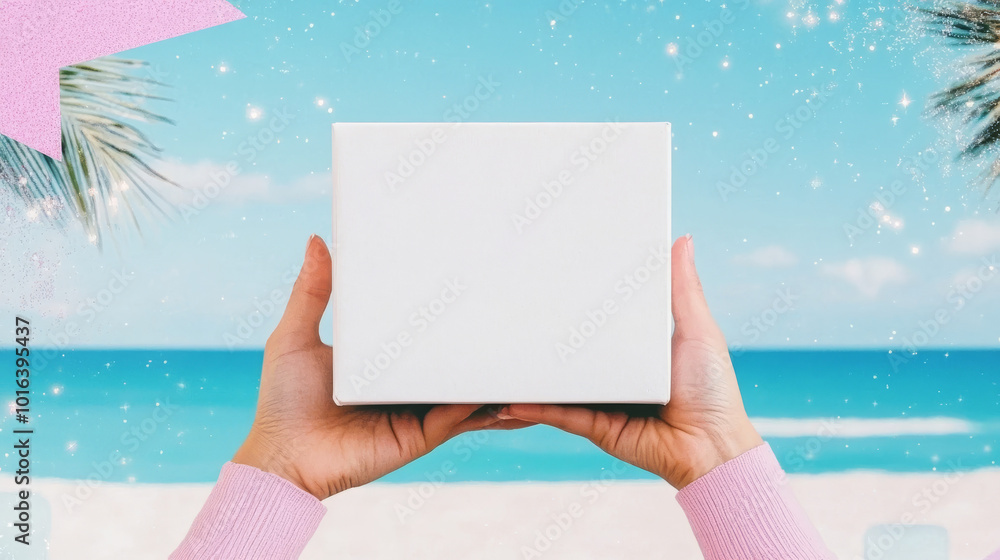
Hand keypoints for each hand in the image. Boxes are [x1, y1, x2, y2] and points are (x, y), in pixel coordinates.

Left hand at [233, 235, 530, 499]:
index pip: (424, 333)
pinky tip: (501, 384)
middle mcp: (405, 385)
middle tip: (512, 309)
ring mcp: (418, 410)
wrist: (284, 458)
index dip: (447, 312)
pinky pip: (459, 415)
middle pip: (452, 360)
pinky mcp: (423, 434)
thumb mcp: (296, 335)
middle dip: (482, 342)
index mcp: (383, 361)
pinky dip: (480, 400)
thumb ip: (312, 291)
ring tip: (526, 351)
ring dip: (494, 375)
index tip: (470, 280)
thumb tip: (317, 240)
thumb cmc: (284, 402)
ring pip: (466, 389)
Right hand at [499, 235, 761, 488]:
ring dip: (531, 372)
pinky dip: (535, 404)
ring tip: (500, 351)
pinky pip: (559, 412)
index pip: (601, 319)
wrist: (710, 448)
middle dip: (545, 334)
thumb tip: (683, 239)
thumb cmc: (711, 389)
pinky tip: (510, 394)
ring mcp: (602, 399)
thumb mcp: (697, 329)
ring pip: (559, 381)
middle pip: (575, 349)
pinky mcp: (594, 425)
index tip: (555, 275)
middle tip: (514, 306)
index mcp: (638, 348)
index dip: (579, 298)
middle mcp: (617, 372)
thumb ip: (683, 288)